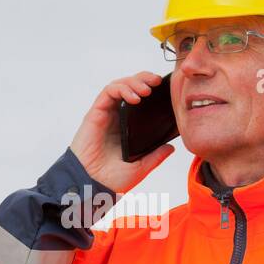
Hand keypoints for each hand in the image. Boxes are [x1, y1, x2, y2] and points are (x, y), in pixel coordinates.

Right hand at [70, 72, 175, 193]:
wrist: (92, 184)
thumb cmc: (110, 179)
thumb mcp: (140, 168)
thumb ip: (155, 157)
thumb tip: (171, 147)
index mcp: (126, 127)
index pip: (138, 99)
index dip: (150, 89)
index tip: (164, 88)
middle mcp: (115, 117)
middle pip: (129, 87)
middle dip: (143, 78)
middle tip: (157, 81)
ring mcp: (105, 114)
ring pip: (118, 86)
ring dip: (133, 82)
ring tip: (147, 90)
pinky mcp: (95, 114)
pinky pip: (107, 92)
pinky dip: (121, 89)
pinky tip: (134, 97)